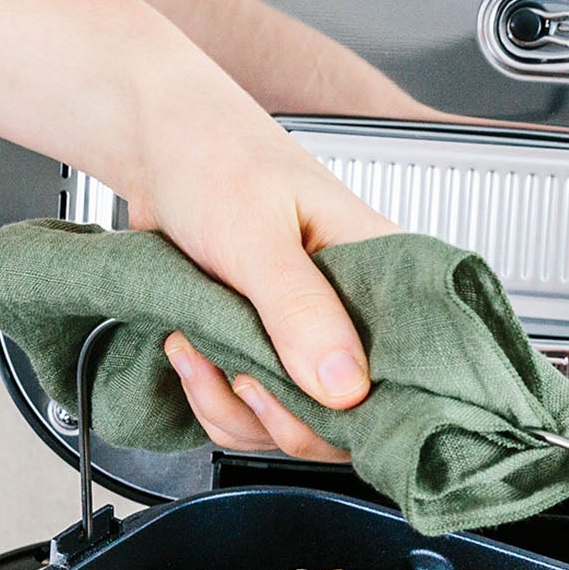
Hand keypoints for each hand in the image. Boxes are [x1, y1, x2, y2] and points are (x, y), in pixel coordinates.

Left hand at [121, 42, 391, 459]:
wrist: (154, 143)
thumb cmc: (215, 155)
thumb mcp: (256, 234)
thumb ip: (299, 311)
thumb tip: (346, 388)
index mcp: (381, 276)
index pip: (414, 368)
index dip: (381, 408)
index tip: (329, 412)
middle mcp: (350, 319)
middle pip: (350, 420)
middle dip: (287, 415)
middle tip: (242, 372)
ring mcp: (303, 344)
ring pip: (293, 425)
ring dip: (235, 407)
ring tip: (200, 345)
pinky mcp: (262, 355)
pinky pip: (249, 416)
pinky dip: (212, 400)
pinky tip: (190, 351)